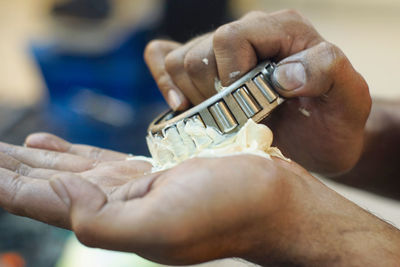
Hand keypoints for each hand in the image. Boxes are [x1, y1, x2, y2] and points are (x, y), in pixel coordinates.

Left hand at [1, 134, 398, 265]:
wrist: (271, 199)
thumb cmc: (228, 211)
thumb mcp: (161, 227)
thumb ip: (101, 221)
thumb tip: (58, 195)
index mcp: (112, 220)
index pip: (41, 202)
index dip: (7, 186)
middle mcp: (116, 206)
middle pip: (47, 185)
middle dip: (12, 170)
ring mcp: (132, 187)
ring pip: (68, 170)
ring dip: (33, 161)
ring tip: (6, 150)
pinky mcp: (150, 170)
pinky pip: (97, 159)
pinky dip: (69, 152)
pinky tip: (50, 145)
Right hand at [144, 10, 370, 174]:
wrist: (322, 139)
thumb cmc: (336, 122)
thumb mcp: (351, 99)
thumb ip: (329, 71)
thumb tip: (282, 74)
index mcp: (282, 29)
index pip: (229, 38)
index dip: (229, 76)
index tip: (248, 108)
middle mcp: (249, 33)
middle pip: (198, 52)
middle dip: (212, 95)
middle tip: (237, 119)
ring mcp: (222, 52)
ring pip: (177, 60)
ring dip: (191, 96)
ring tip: (218, 118)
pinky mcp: (207, 72)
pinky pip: (163, 57)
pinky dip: (163, 79)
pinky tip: (181, 103)